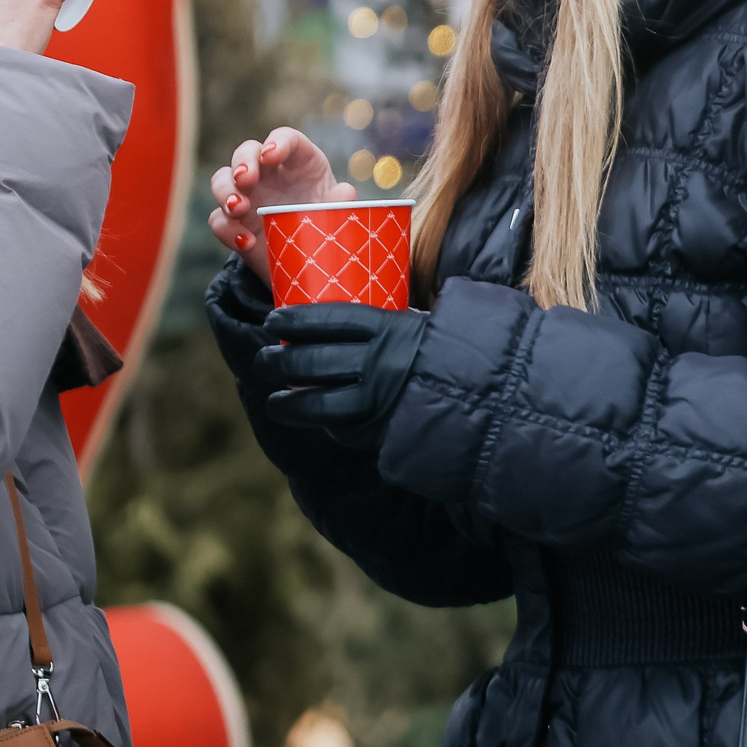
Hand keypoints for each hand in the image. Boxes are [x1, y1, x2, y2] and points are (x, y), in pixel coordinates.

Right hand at [207, 127, 353, 264]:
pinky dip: (227, 229)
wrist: (310, 264)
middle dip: (242, 161)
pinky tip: (245, 241)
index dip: (277, 142)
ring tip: (238, 208)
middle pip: (247, 151)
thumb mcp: (337, 215)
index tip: (271, 156)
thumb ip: (340, 203)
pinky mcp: (234, 223)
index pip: (286, 139)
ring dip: (224, 190)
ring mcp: (248, 196)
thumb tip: (345, 193)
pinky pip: (218, 220)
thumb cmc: (327, 226)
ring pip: (222, 179)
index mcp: (300, 162)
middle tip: (245, 179)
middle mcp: (269, 173)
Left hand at [254, 302, 427, 448]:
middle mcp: (379, 361)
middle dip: (277, 361)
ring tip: (275, 400)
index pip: (326, 318)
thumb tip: (330, 319)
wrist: (482, 393)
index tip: (272, 321)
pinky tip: (310, 417)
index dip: (293, 320)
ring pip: (314, 400)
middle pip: (311, 358)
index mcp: (389, 326)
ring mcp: (377, 398)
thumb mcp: (415, 324)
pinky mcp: (379, 428)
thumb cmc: (443, 354)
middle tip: (264, 362)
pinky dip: (321, 422)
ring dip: (286, 402)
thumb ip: (379, 323)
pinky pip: (338, 425)